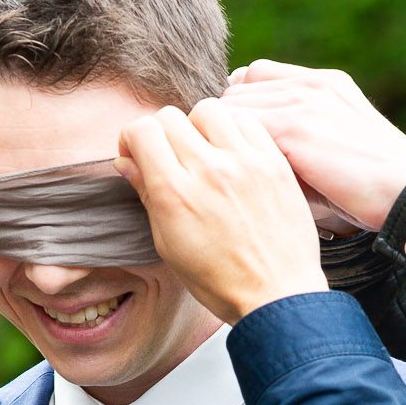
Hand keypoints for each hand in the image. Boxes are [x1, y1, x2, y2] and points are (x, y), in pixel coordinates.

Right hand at [114, 99, 327, 323]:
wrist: (278, 295)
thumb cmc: (221, 280)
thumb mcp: (168, 244)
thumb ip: (147, 195)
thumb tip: (127, 162)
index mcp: (175, 193)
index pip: (142, 130)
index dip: (132, 139)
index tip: (138, 155)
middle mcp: (208, 170)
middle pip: (170, 116)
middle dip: (161, 133)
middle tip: (170, 156)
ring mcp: (245, 163)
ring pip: (209, 109)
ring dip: (198, 125)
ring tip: (204, 150)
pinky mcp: (274, 163)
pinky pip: (248, 120)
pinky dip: (234, 129)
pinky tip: (234, 151)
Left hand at [222, 61, 405, 232]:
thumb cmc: (371, 189)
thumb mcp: (336, 149)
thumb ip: (297, 139)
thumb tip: (248, 156)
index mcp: (325, 84)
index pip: (257, 74)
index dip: (242, 104)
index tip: (239, 138)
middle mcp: (311, 84)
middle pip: (238, 88)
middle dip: (228, 123)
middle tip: (224, 160)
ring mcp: (303, 100)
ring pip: (232, 108)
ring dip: (226, 141)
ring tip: (229, 173)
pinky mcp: (295, 125)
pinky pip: (239, 129)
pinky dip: (232, 153)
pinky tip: (237, 179)